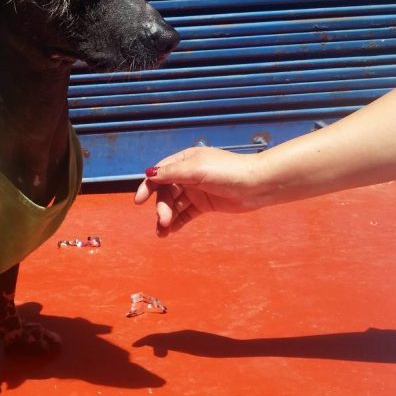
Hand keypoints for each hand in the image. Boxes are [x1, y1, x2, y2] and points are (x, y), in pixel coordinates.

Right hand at [133, 147, 268, 235]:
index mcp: (184, 161)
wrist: (256, 184)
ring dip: (167, 218)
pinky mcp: (205, 205)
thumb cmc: (226, 172)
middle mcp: (188, 175)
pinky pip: (186, 214)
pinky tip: (171, 232)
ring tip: (162, 233)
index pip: (159, 174)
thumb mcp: (196, 170)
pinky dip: (178, 223)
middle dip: (162, 207)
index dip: (147, 186)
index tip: (138, 201)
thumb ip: (172, 173)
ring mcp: (196, 190)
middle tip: (164, 221)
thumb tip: (149, 174)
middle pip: (166, 192)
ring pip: (175, 205)